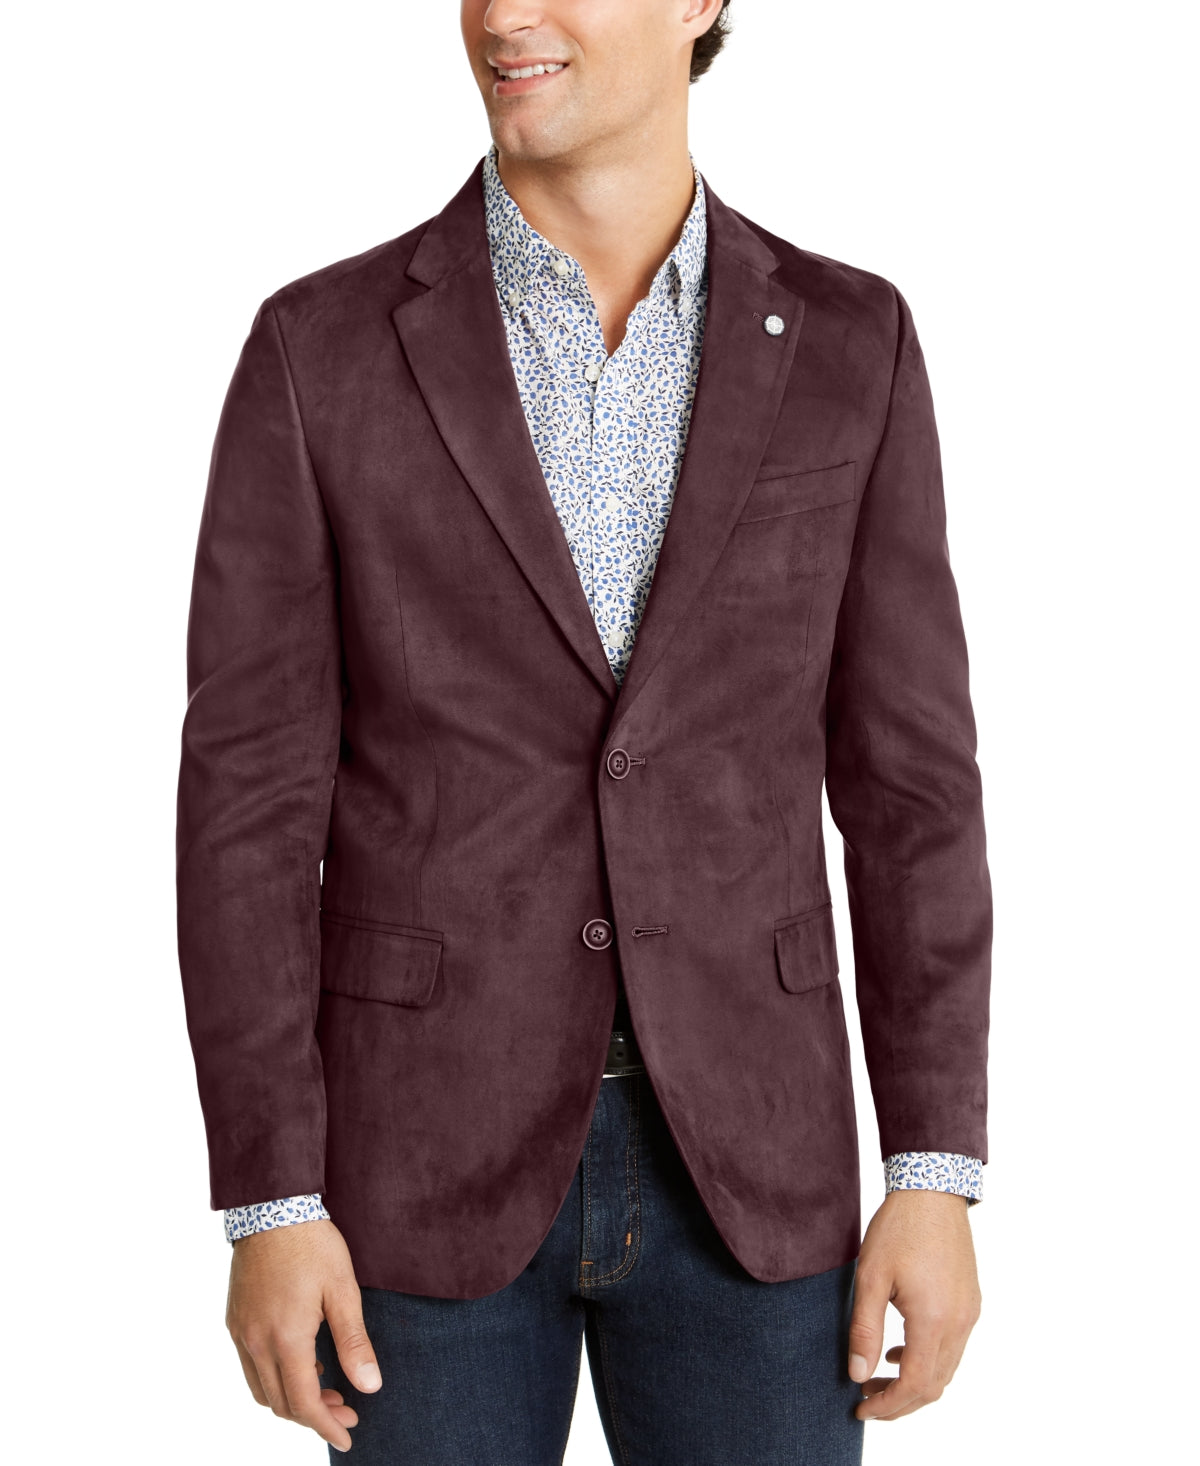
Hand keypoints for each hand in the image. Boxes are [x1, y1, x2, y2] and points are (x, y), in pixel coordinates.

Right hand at [225, 1219, 381, 1452]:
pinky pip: (250, 1367)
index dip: (327, 1426)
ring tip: (327, 1391)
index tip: (348, 1436)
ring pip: (261, 1390)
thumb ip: (354, 1342)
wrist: (271, 1207)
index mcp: (285, 1339)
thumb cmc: (312, 1244)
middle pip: (280, 1403)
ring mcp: (240, 1332)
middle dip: (314, 1417)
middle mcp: (255, 1342)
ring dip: (292, 1400)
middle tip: (347, 1411)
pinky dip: (275, 1378)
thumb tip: (370, 1386)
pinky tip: (302, 1363)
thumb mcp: (342, 1290)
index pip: (304, 1403)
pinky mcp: (234, 1320)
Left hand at [847, 1189, 980, 1421]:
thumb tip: (858, 1375)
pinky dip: (929, 1360)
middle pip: (935, 1386)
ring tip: (877, 1377)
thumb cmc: (898, 1228)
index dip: (888, 1405)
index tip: (861, 1409)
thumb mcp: (870, 1277)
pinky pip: (954, 1347)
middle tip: (865, 1399)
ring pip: (947, 1369)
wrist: (933, 1190)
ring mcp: (970, 1313)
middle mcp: (960, 1323)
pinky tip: (901, 1350)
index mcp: (934, 1320)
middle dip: (900, 1402)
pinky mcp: (971, 1302)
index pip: (916, 1385)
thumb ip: (865, 1329)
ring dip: (915, 1382)